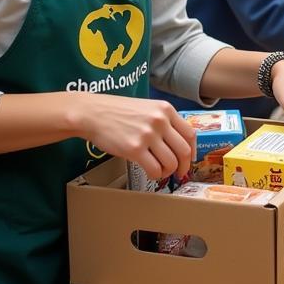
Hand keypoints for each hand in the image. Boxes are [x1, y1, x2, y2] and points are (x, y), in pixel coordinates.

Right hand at [74, 95, 196, 180]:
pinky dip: (156, 175)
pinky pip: (155, 169)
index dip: (192, 151)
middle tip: (178, 173)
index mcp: (166, 109)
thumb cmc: (117, 112)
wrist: (92, 113)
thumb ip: (163, 121)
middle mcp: (160, 121)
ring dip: (168, 172)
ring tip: (160, 171)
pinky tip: (150, 172)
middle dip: (183, 166)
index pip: (190, 134)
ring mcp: (147, 135)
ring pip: (171, 162)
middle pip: (184, 150)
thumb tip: (177, 143)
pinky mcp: (134, 149)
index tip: (189, 159)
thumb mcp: (147, 108)